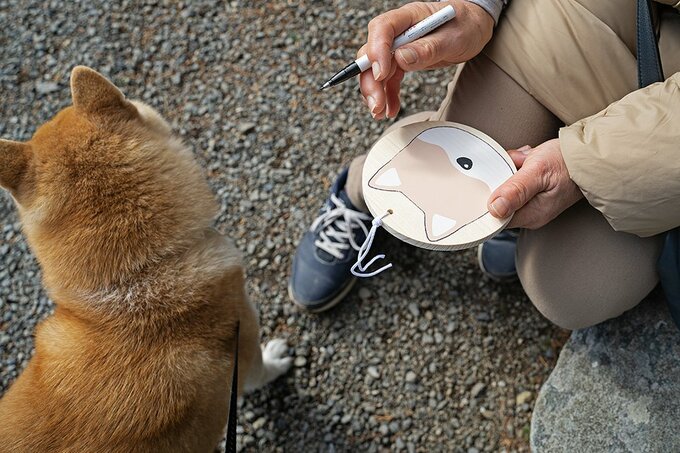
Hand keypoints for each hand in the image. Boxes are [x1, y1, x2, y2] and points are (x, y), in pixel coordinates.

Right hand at [358, 0, 493, 118]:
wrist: (475, 27)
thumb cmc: (466, 25)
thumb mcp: (454, 37)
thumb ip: (428, 48)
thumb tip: (401, 58)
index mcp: (410, 16)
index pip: (383, 29)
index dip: (376, 51)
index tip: (381, 74)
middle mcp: (399, 31)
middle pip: (372, 53)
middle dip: (370, 80)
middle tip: (375, 103)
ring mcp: (400, 47)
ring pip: (377, 70)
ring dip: (375, 92)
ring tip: (378, 111)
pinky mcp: (404, 61)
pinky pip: (390, 79)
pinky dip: (387, 95)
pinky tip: (390, 109)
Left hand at [488, 139, 583, 228]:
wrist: (592, 155)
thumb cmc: (569, 163)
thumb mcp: (538, 172)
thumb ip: (516, 190)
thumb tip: (495, 208)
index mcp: (530, 215)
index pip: (495, 217)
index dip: (488, 198)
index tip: (492, 181)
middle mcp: (531, 213)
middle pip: (499, 199)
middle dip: (503, 177)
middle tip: (518, 164)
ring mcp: (533, 202)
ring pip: (507, 185)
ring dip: (512, 167)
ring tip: (527, 159)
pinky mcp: (536, 191)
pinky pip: (518, 178)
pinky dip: (520, 165)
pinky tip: (530, 159)